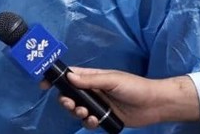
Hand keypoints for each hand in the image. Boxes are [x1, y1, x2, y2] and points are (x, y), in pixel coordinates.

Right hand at [44, 67, 199, 127]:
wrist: (155, 105)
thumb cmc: (134, 87)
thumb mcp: (112, 79)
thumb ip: (91, 80)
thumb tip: (69, 77)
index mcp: (91, 77)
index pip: (68, 76)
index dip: (55, 79)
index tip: (44, 85)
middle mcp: (91, 91)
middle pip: (69, 95)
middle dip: (66, 101)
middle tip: (71, 105)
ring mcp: (97, 104)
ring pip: (77, 109)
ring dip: (77, 112)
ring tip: (87, 114)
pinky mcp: (103, 118)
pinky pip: (89, 121)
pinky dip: (88, 122)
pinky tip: (95, 121)